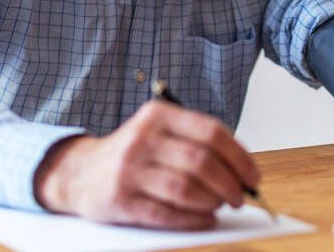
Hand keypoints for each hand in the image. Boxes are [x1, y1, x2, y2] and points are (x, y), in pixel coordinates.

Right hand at [33, 100, 259, 228]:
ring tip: (221, 206)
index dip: (239, 157)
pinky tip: (205, 219)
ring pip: (185, 188)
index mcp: (159, 115)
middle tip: (241, 196)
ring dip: (212, 202)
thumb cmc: (134, 155)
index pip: (211, 132)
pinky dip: (193, 219)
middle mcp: (142, 138)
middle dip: (229, 183)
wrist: (79, 172)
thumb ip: (196, 143)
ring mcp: (129, 168)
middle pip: (201, 162)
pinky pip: (166, 212)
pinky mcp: (119, 199)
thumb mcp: (160, 133)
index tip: (253, 176)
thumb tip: (242, 170)